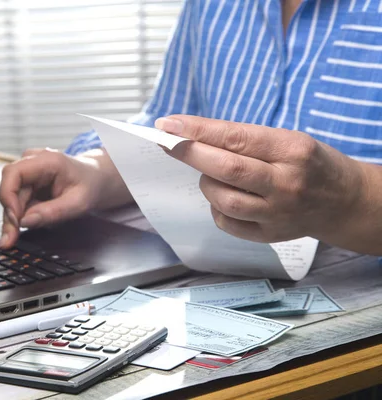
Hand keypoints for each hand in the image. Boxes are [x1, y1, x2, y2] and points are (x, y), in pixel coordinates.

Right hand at [0, 148, 130, 247]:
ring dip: (13, 220)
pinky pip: (17, 202)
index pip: (13, 173)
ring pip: (10, 198)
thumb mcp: (79, 203)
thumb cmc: (91, 186)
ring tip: (14, 237)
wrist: (96, 179)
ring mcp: (28, 173)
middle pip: (9, 189)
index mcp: (46, 160)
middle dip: (10, 216)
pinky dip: (19, 217)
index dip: (8, 196)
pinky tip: (24, 227)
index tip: (15, 219)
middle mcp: (32, 163)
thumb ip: (53, 212)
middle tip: (10, 239)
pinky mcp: (27, 184)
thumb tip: (25, 222)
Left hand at [155, 115, 367, 246]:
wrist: (343, 201)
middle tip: (167, 143)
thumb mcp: (286, 139)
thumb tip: (189, 135)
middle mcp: (286, 183)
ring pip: (223, 200)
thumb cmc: (308, 163)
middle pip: (226, 169)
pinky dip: (215, 207)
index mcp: (291, 151)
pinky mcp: (270, 235)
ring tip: (211, 174)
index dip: (196, 131)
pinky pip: (227, 223)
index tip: (167, 124)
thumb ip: (243, 139)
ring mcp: (278, 213)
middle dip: (189, 153)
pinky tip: (223, 197)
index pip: (235, 138)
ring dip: (205, 183)